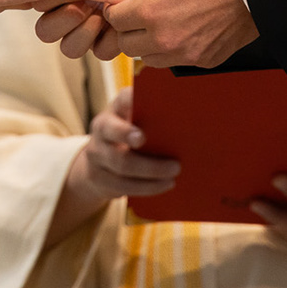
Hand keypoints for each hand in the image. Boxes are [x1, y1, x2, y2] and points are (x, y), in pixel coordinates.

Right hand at [32, 0, 166, 52]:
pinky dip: (111, 39)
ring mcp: (92, 23)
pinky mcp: (113, 35)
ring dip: (84, 33)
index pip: (41, 3)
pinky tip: (123, 21)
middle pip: (47, 31)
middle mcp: (73, 6)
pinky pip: (101, 51)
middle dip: (65, 20)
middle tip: (87, 4)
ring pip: (71, 47)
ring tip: (105, 13)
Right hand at [43, 86, 180, 246]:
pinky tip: (165, 185)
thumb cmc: (130, 135)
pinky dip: (146, 187)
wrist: (98, 161)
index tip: (151, 117)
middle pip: (119, 137)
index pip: (123, 100)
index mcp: (115, 109)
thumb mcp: (135, 122)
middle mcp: (101, 128)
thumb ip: (154, 119)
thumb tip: (190, 124)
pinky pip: (122, 186)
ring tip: (174, 174)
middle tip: (176, 164)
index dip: (135, 103)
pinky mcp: (98, 177)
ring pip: (122, 165)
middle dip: (144, 146)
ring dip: (152, 173)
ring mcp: (96, 154)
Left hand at [94, 0, 258, 67]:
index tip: (124, 1)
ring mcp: (186, 53)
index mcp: (152, 11)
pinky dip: (174, 50)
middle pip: (126, 44)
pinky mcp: (205, 61)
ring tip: (162, 22)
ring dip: (148, 43)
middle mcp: (165, 38)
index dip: (117, 8)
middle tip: (140, 12)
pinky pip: (177, 61)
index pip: (115, 19)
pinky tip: (186, 29)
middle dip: (129, 28)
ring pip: (149, 58)